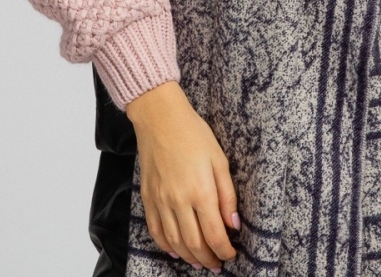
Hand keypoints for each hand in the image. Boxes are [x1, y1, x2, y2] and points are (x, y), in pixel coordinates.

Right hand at [125, 81, 239, 270]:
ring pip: (175, 242)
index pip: (214, 234)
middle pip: (195, 244)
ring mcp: (160, 201)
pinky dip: (165, 245)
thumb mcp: (219, 159)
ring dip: (188, 257)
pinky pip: (155, 230)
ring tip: (200, 262)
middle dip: (208, 259)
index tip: (231, 254)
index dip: (224, 251)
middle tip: (217, 264)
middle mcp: (179, 201)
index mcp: (201, 191)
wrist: (159, 117)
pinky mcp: (147, 198)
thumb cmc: (193, 133)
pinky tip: (174, 250)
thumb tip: (233, 224)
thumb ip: (227, 195)